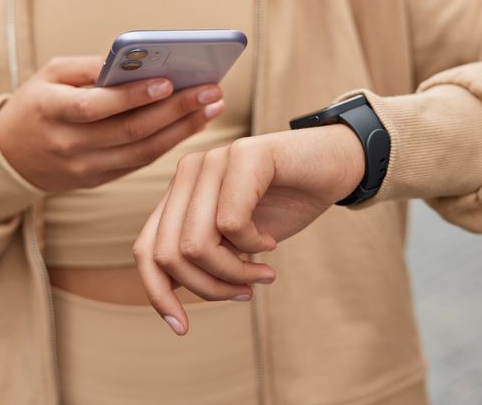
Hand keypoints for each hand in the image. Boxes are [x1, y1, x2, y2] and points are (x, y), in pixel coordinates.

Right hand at [0, 55, 224, 191]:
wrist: (10, 157)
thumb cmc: (36, 104)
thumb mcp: (50, 75)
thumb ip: (90, 67)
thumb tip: (137, 59)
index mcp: (51, 111)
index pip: (96, 106)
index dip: (133, 96)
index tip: (168, 80)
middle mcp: (69, 145)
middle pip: (130, 130)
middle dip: (176, 110)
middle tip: (211, 91)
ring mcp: (85, 168)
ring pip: (142, 151)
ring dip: (182, 129)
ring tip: (212, 107)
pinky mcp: (99, 180)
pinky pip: (140, 162)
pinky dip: (169, 142)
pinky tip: (191, 124)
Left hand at [132, 124, 363, 334]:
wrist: (335, 165)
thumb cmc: (284, 204)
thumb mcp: (235, 242)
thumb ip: (202, 259)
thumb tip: (169, 302)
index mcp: (180, 192)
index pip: (146, 249)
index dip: (157, 293)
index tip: (182, 328)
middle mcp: (189, 172)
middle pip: (168, 254)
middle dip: (208, 287)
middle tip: (245, 291)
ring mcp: (213, 159)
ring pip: (196, 244)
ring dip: (233, 272)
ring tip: (262, 272)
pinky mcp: (243, 154)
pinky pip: (230, 223)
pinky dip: (253, 246)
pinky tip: (270, 242)